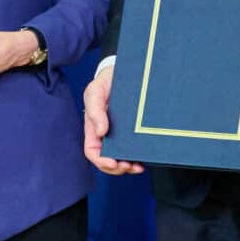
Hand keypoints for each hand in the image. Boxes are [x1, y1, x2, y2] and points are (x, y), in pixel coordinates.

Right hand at [83, 61, 142, 175]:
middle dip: (118, 168)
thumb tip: (101, 132)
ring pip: (122, 158)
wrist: (122, 72)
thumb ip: (95, 110)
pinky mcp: (134, 132)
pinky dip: (140, 157)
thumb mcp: (95, 92)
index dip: (101, 161)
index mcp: (93, 128)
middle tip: (129, 166)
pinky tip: (146, 158)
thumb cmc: (105, 82)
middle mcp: (106, 135)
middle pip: (108, 160)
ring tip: (139, 166)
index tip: (113, 162)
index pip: (93, 151)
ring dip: (129, 167)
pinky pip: (135, 149)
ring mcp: (121, 135)